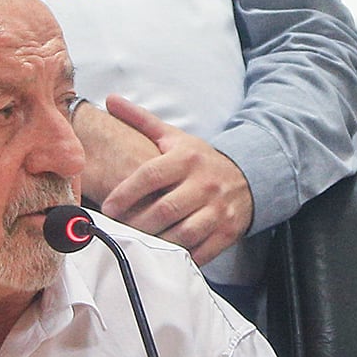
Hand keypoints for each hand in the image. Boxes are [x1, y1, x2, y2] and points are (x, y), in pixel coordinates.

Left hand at [97, 94, 254, 265]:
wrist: (248, 176)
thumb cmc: (200, 160)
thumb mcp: (174, 137)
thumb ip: (141, 120)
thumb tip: (110, 100)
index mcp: (187, 158)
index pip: (150, 176)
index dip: (126, 193)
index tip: (108, 207)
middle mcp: (204, 183)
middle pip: (164, 210)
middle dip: (137, 223)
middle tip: (118, 229)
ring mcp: (218, 209)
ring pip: (183, 233)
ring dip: (157, 242)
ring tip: (139, 242)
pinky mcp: (227, 231)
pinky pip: (201, 251)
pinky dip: (181, 256)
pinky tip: (165, 253)